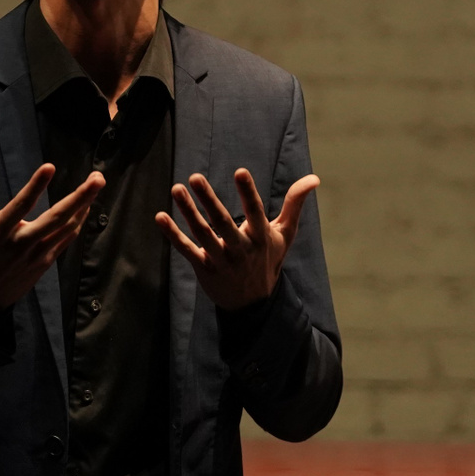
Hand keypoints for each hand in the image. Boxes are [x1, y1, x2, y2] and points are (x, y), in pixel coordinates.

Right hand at [0, 164, 105, 308]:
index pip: (20, 206)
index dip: (35, 186)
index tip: (50, 167)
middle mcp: (20, 244)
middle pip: (56, 218)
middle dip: (79, 197)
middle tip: (98, 177)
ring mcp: (35, 255)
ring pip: (66, 228)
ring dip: (84, 206)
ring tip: (97, 184)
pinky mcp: (44, 262)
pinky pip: (65, 239)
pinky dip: (78, 223)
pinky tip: (85, 208)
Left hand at [157, 169, 318, 310]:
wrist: (253, 304)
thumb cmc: (268, 259)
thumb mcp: (284, 234)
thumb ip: (294, 204)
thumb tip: (314, 178)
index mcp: (261, 238)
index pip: (255, 212)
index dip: (248, 193)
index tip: (240, 171)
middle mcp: (241, 249)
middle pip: (223, 222)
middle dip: (209, 200)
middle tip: (195, 177)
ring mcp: (221, 260)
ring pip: (203, 234)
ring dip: (188, 212)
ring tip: (176, 189)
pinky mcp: (204, 269)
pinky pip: (187, 250)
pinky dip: (173, 234)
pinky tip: (160, 217)